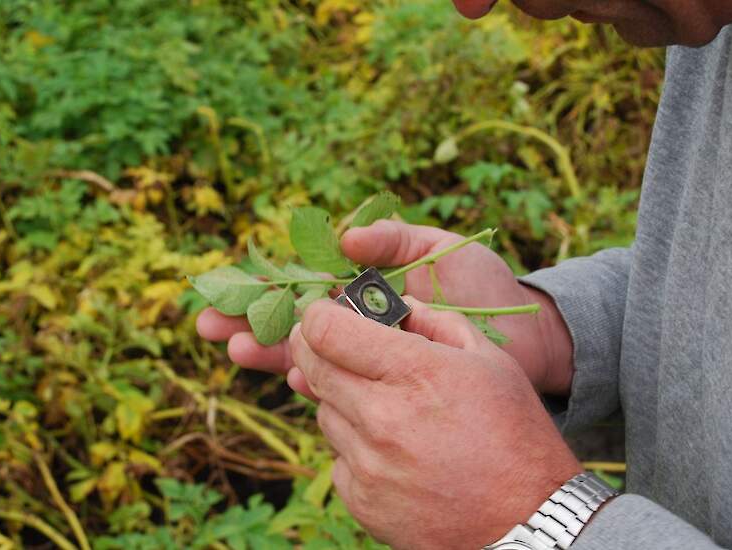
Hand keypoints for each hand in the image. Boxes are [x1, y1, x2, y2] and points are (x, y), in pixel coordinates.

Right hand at [196, 220, 573, 393]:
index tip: (223, 285)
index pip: (302, 282)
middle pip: (291, 320)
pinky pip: (339, 386)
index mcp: (364, 284)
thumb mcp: (440, 248)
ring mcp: (369, 357)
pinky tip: (291, 378)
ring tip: (233, 351)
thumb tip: (343, 236)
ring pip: (306, 356)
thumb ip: (393, 237)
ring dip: (268, 354)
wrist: (526, 338)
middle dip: (247, 321)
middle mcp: (358, 322)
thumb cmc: (484, 286)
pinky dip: (313, 382)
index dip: (262, 284)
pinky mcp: (384, 389)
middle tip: (205, 324)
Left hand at [289, 297, 581, 549]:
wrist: (527, 520)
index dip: (318, 316)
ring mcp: (368, 463)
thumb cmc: (515, 434)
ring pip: (324, 412)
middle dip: (314, 348)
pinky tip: (392, 450)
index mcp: (415, 372)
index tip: (323, 315)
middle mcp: (381, 417)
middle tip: (330, 345)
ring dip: (341, 399)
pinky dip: (355, 447)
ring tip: (384, 406)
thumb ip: (437, 321)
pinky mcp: (362, 500)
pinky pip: (338, 457)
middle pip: (312, 368)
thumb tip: (395, 304)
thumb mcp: (490, 361)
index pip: (326, 331)